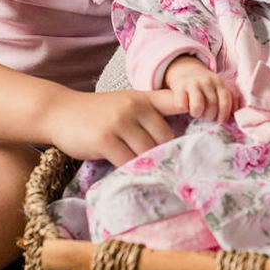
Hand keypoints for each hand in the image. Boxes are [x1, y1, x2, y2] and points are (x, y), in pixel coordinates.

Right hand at [46, 88, 185, 165]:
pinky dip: (129, 169)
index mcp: (143, 98)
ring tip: (146, 171)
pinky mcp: (104, 139)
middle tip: (164, 166)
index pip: (177, 101)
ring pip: (147, 151)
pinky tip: (127, 171)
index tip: (209, 125)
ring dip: (146, 163)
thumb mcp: (125, 104)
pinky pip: (126, 160)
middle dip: (163, 152)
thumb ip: (148, 115)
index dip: (196, 110)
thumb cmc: (97, 113)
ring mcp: (119, 122)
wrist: (60, 112)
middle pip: (164, 137)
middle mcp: (134, 107)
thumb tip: (175, 142)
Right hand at [163, 56, 235, 122]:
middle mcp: (207, 82)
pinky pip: (182, 105)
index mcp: (219, 83)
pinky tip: (185, 107)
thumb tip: (235, 112)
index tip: (221, 121)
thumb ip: (229, 98)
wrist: (185, 69)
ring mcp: (193, 84)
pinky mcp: (180, 87)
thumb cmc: (205, 85)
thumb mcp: (218, 87)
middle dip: (210, 115)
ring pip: (198, 106)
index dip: (224, 113)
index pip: (226, 99)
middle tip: (206, 116)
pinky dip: (184, 109)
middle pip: (212, 105)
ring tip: (196, 113)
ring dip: (197, 113)